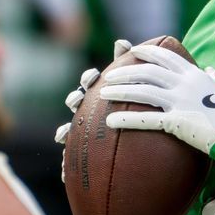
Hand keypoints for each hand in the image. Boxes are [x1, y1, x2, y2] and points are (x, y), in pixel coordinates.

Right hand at [55, 40, 134, 181]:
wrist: (151, 143)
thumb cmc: (143, 106)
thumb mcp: (142, 87)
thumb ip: (133, 65)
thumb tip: (120, 41)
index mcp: (105, 92)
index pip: (92, 81)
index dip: (89, 78)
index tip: (93, 77)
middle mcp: (94, 109)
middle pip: (79, 103)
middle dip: (75, 101)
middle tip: (78, 101)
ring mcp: (89, 129)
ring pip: (72, 130)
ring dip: (65, 131)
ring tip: (63, 136)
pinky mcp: (88, 151)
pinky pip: (75, 159)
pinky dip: (67, 165)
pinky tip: (65, 173)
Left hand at [99, 44, 214, 154]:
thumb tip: (211, 72)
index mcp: (195, 75)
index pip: (166, 56)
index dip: (147, 51)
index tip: (132, 50)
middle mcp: (185, 84)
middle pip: (148, 71)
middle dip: (125, 71)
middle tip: (108, 75)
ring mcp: (179, 101)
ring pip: (143, 90)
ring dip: (120, 91)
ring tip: (102, 94)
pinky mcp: (176, 121)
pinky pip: (146, 119)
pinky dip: (126, 120)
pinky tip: (110, 123)